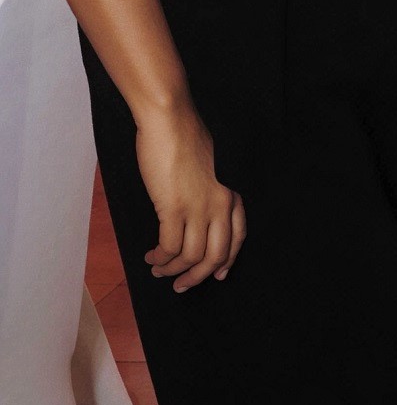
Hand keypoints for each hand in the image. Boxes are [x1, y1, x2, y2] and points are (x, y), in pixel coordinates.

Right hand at [136, 108, 245, 292]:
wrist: (169, 120)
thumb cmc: (184, 138)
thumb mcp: (209, 169)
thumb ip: (210, 192)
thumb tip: (199, 215)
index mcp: (230, 193)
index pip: (237, 239)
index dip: (226, 262)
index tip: (216, 275)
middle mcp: (220, 204)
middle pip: (216, 257)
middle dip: (197, 276)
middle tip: (181, 285)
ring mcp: (199, 207)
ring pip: (191, 258)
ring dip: (173, 270)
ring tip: (159, 269)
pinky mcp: (174, 208)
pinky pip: (169, 248)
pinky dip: (160, 258)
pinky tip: (151, 256)